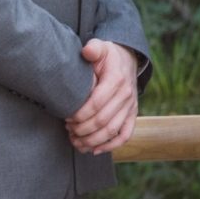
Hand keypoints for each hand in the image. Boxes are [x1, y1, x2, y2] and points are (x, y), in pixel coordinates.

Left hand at [66, 38, 140, 155]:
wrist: (128, 59)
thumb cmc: (108, 56)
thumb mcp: (101, 48)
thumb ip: (93, 48)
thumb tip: (87, 51)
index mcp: (117, 80)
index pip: (96, 103)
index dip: (79, 114)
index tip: (66, 117)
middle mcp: (126, 95)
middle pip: (103, 120)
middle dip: (82, 129)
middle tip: (68, 128)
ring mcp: (131, 106)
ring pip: (112, 130)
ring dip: (93, 140)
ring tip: (76, 141)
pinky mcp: (133, 114)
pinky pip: (126, 134)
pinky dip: (111, 146)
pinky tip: (95, 150)